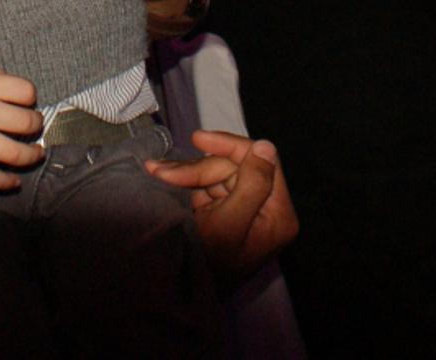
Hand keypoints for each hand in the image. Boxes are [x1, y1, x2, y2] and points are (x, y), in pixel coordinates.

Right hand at [0, 59, 41, 190]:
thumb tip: (23, 96)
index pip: (26, 92)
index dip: (30, 96)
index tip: (26, 101)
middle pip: (25, 123)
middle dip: (36, 125)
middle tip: (33, 125)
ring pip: (13, 154)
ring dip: (31, 155)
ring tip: (36, 153)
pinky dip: (5, 182)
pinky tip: (15, 181)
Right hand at [145, 130, 298, 287]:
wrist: (180, 296)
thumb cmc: (208, 264)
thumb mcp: (230, 223)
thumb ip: (252, 184)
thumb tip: (265, 146)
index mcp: (278, 213)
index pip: (263, 163)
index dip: (231, 147)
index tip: (198, 139)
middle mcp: (266, 209)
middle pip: (236, 167)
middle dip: (199, 169)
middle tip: (162, 173)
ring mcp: (244, 210)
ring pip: (217, 173)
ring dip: (186, 173)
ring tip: (157, 173)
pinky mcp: (223, 212)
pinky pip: (207, 185)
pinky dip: (185, 181)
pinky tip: (164, 178)